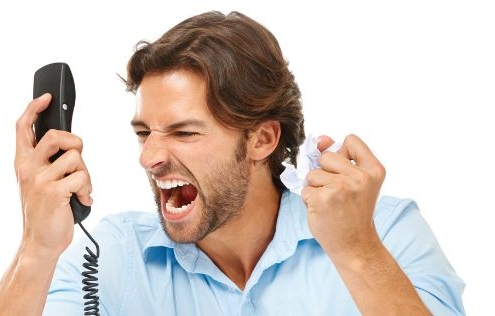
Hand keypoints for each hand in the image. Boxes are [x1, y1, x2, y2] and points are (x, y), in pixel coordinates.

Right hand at [14, 94, 91, 257]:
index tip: (46, 97)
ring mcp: (39, 180)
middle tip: (77, 160)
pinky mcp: (53, 192)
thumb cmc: (46, 211)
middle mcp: (28, 168)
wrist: (41, 242)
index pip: (23, 128)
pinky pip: (82, 178)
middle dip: (74, 142)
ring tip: (80, 190)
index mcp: (24, 163)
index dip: (34, 109)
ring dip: (85, 175)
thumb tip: (72, 145)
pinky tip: (82, 200)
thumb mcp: (41, 182)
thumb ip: (50, 163)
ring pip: (75, 158)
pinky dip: (88, 190)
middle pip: (55, 136)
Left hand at [302, 134, 385, 259]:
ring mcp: (341, 188)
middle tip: (337, 194)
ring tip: (330, 203)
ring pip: (312, 174)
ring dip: (316, 188)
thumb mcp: (357, 182)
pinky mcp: (322, 199)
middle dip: (325, 173)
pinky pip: (305, 189)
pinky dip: (309, 200)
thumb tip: (321, 139)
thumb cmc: (354, 212)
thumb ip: (342, 157)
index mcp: (374, 170)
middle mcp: (360, 177)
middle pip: (326, 156)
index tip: (344, 171)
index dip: (341, 152)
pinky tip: (322, 211)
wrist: (355, 246)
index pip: (351, 140)